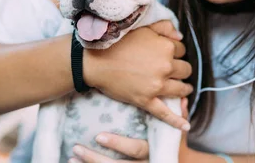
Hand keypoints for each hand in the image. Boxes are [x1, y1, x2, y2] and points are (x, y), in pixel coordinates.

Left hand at [69, 98, 189, 162]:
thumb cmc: (174, 144)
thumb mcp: (176, 133)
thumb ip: (176, 115)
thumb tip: (183, 98)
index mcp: (152, 152)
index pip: (135, 150)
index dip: (118, 145)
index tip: (98, 136)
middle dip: (96, 159)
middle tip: (77, 147)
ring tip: (72, 156)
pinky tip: (73, 161)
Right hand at [84, 21, 192, 129]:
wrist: (96, 61)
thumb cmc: (117, 41)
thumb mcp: (143, 27)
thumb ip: (164, 27)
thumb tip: (180, 37)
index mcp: (166, 47)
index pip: (181, 50)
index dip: (175, 51)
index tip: (168, 54)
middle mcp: (165, 66)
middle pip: (184, 69)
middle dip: (181, 69)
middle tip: (174, 70)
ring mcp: (157, 85)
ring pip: (181, 89)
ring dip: (184, 88)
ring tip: (183, 89)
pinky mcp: (146, 100)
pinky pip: (165, 113)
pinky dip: (176, 121)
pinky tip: (185, 127)